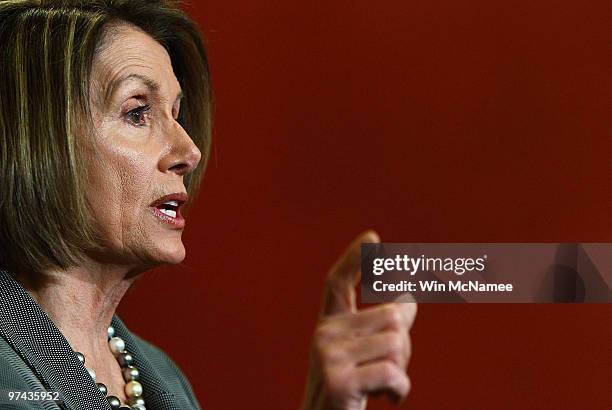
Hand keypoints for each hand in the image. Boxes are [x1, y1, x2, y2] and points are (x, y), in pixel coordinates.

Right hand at [301, 231, 416, 409]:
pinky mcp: (338, 381)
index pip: (338, 283)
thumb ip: (382, 328)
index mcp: (328, 326)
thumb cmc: (349, 395)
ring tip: (385, 387)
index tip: (373, 237)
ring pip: (396, 342)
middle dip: (405, 345)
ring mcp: (327, 357)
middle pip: (392, 316)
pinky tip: (389, 399)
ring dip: (402, 369)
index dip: (355, 259)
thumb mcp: (364, 357)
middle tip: (394, 371)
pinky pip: (393, 373)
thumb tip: (409, 298)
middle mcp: (323, 334)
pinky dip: (400, 390)